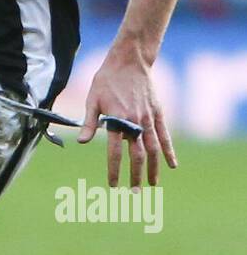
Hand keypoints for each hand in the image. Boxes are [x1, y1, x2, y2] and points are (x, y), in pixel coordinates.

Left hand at [77, 46, 176, 187]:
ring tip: (152, 185)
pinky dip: (169, 151)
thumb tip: (81, 142)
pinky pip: (165, 136)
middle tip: (134, 193)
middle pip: (137, 155)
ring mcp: (148, 118)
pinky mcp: (158, 113)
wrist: (130, 61)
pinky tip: (172, 165)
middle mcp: (134, 122)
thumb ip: (88, 122)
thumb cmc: (107, 80)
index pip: (114, 152)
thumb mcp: (92, 99)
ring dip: (153, 169)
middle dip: (135, 176)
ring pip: (153, 149)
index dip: (114, 170)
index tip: (113, 185)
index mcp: (116, 120)